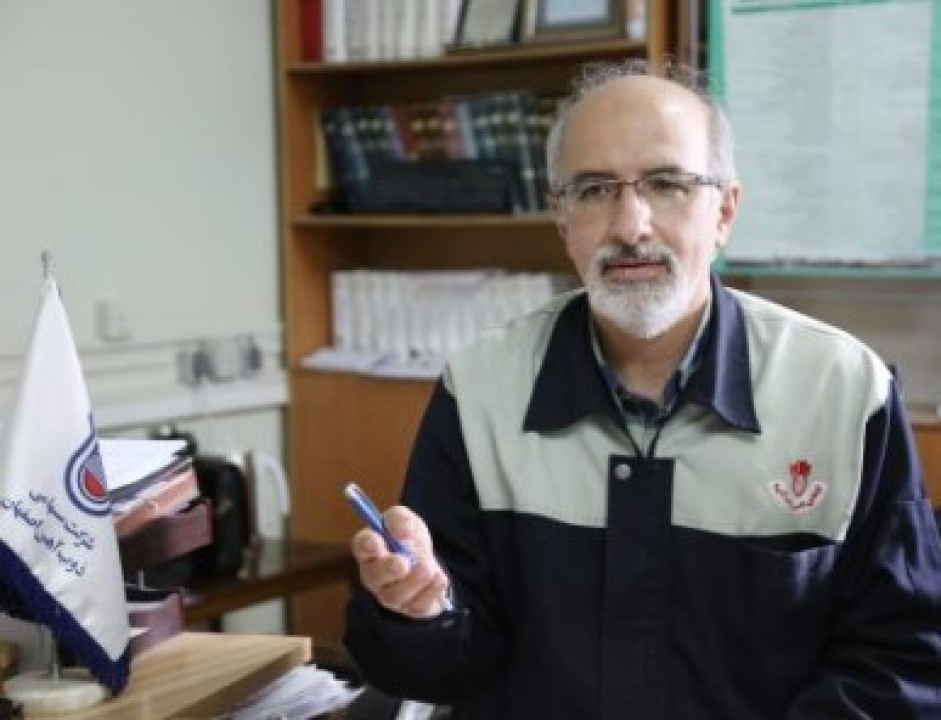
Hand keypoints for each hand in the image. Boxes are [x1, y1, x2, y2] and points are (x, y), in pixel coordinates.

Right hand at [350, 504, 450, 618]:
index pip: (362, 547)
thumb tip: (403, 531)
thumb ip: (400, 520)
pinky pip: (418, 604)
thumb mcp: (406, 521)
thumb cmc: (409, 539)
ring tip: (427, 568)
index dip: (367, 545)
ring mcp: (391, 595)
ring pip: (395, 595)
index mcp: (371, 550)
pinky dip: (430, 591)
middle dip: (388, 570)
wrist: (427, 562)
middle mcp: (375, 575)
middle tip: (402, 563)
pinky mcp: (410, 607)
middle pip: (374, 576)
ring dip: (412, 582)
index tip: (377, 541)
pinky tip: (439, 578)